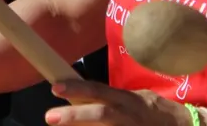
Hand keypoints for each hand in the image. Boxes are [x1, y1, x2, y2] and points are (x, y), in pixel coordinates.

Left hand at [43, 81, 191, 125]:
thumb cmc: (156, 112)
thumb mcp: (136, 99)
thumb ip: (113, 99)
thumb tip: (83, 96)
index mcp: (127, 99)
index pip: (98, 90)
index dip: (77, 88)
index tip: (54, 88)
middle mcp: (128, 115)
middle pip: (100, 114)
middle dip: (74, 116)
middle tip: (50, 117)